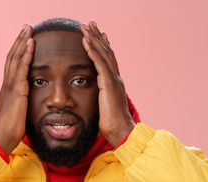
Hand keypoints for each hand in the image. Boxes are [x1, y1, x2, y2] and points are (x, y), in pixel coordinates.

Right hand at [0, 24, 33, 153]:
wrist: (3, 137)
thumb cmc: (11, 130)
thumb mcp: (18, 113)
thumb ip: (22, 104)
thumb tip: (28, 103)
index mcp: (8, 89)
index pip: (12, 65)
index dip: (17, 51)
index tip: (24, 39)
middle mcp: (7, 84)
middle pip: (12, 57)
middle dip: (19, 41)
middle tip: (26, 27)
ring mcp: (10, 86)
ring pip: (15, 58)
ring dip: (22, 42)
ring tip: (28, 30)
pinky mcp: (16, 90)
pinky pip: (21, 68)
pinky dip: (26, 54)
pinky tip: (31, 44)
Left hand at [80, 21, 134, 146]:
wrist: (121, 132)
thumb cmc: (112, 126)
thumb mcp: (104, 110)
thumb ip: (100, 102)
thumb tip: (95, 104)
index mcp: (114, 85)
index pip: (108, 61)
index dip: (102, 47)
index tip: (96, 35)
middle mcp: (116, 79)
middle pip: (107, 52)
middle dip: (98, 37)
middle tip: (91, 24)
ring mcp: (113, 80)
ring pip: (104, 54)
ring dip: (94, 38)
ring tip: (86, 26)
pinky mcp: (108, 84)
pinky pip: (99, 63)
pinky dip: (93, 51)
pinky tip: (85, 41)